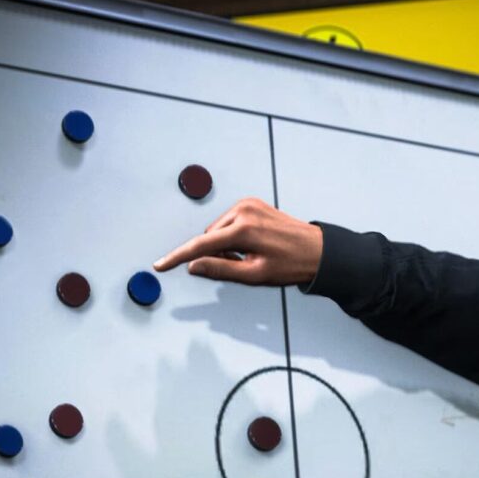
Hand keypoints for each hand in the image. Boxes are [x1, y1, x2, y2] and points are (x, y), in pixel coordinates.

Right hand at [153, 198, 322, 285]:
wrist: (318, 250)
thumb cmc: (291, 264)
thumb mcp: (254, 275)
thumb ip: (221, 270)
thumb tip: (193, 266)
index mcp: (244, 230)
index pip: (201, 244)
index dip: (178, 256)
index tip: (160, 264)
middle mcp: (244, 211)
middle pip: (209, 237)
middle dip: (215, 254)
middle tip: (240, 266)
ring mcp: (249, 204)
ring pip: (218, 230)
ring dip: (225, 245)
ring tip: (251, 256)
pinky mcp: (253, 203)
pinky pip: (229, 222)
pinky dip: (233, 235)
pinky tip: (251, 244)